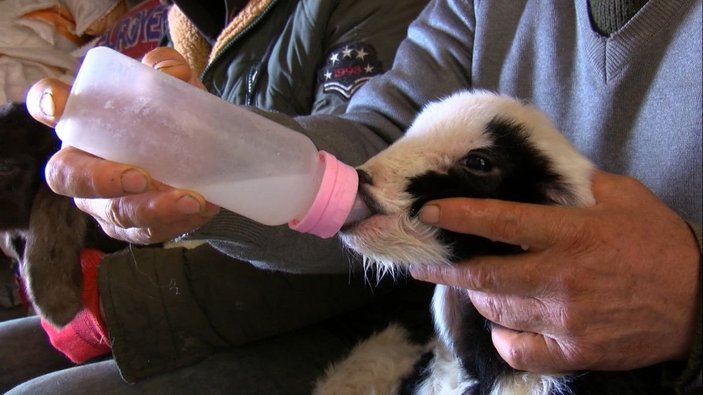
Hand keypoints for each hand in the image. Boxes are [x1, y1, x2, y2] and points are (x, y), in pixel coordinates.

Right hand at [26, 48, 218, 243]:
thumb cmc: (172, 114)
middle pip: (67, 177)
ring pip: (115, 213)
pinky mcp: (134, 226)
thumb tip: (173, 74)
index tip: (57, 105)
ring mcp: (104, 201)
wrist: (204, 154)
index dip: (47, 104)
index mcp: (84, 121)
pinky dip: (178, 220)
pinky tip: (203, 206)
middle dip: (100, 180)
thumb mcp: (175, 85)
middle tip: (140, 177)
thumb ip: (170, 70)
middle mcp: (82, 164)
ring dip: (153, 208)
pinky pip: (150, 231)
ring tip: (190, 199)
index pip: (50, 106)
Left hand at [410, 170, 699, 372]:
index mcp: (572, 234)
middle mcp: (563, 277)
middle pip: (485, 275)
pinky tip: (504, 325)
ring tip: (475, 284)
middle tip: (424, 263)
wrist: (702, 302)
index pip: (502, 222)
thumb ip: (578, 184)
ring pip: (498, 311)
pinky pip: (519, 350)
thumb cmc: (660, 244)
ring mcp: (567, 320)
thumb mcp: (625, 198)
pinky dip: (503, 338)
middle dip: (446, 268)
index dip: (459, 216)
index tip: (428, 212)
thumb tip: (542, 174)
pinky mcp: (575, 352)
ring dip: (479, 296)